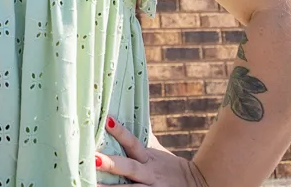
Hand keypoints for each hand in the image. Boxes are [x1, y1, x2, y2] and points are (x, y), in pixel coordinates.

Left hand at [94, 117, 208, 186]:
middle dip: (112, 164)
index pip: (133, 142)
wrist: (197, 184)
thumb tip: (130, 111)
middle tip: (94, 159)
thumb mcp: (157, 151)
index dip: (121, 132)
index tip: (107, 120)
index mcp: (149, 157)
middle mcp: (149, 173)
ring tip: (92, 185)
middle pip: (129, 167)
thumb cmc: (169, 166)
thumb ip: (143, 136)